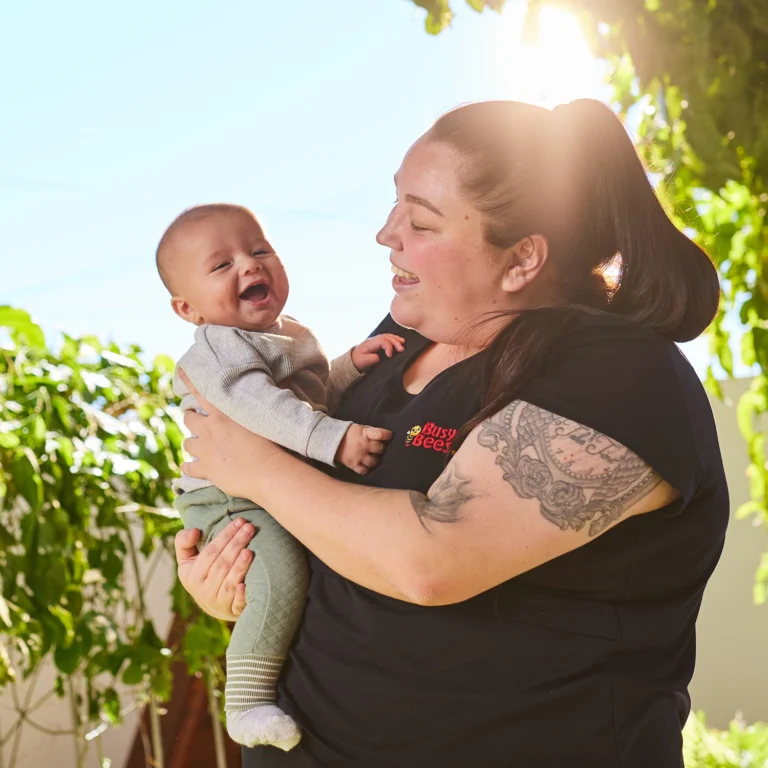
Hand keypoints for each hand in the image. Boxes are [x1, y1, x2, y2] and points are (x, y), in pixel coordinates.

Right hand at [174, 518, 255, 620]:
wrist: (213, 605)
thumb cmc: (202, 574)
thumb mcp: (187, 560)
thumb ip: (184, 542)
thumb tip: (194, 531)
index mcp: (192, 576)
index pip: (210, 552)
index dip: (225, 535)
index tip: (239, 521)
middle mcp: (204, 591)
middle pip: (222, 564)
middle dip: (237, 544)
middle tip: (250, 528)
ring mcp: (218, 602)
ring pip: (229, 582)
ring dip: (240, 566)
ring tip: (250, 550)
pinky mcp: (232, 611)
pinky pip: (236, 604)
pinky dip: (241, 595)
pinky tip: (246, 585)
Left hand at [178, 369, 284, 501]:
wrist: (267, 471)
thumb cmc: (273, 442)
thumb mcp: (270, 414)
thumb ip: (270, 396)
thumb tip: (288, 376)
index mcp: (223, 413)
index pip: (201, 392)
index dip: (189, 381)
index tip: (180, 371)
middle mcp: (210, 429)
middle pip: (189, 419)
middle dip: (191, 418)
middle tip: (196, 419)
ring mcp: (205, 450)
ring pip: (187, 443)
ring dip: (192, 443)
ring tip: (198, 446)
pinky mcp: (206, 470)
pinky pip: (189, 468)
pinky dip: (189, 468)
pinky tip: (189, 468)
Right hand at [335, 424, 392, 474]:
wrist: (333, 441)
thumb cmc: (350, 434)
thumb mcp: (360, 428)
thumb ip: (372, 432)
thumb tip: (385, 436)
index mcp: (365, 434)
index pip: (381, 434)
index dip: (387, 435)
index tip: (389, 435)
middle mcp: (363, 446)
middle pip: (380, 449)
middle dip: (381, 448)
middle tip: (378, 448)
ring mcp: (359, 456)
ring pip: (374, 462)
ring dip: (375, 459)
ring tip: (373, 457)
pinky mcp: (354, 465)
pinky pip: (365, 470)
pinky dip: (367, 468)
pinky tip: (367, 464)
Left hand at [351, 334, 404, 371]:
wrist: (352, 361)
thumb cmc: (358, 361)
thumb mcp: (363, 362)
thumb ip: (372, 359)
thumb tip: (379, 357)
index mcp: (369, 344)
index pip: (381, 341)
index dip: (388, 347)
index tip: (390, 356)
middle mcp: (373, 340)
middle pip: (385, 337)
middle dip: (394, 342)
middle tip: (401, 349)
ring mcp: (375, 340)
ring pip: (387, 336)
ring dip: (395, 339)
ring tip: (402, 342)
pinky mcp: (377, 343)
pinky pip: (386, 338)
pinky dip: (393, 338)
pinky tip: (399, 340)